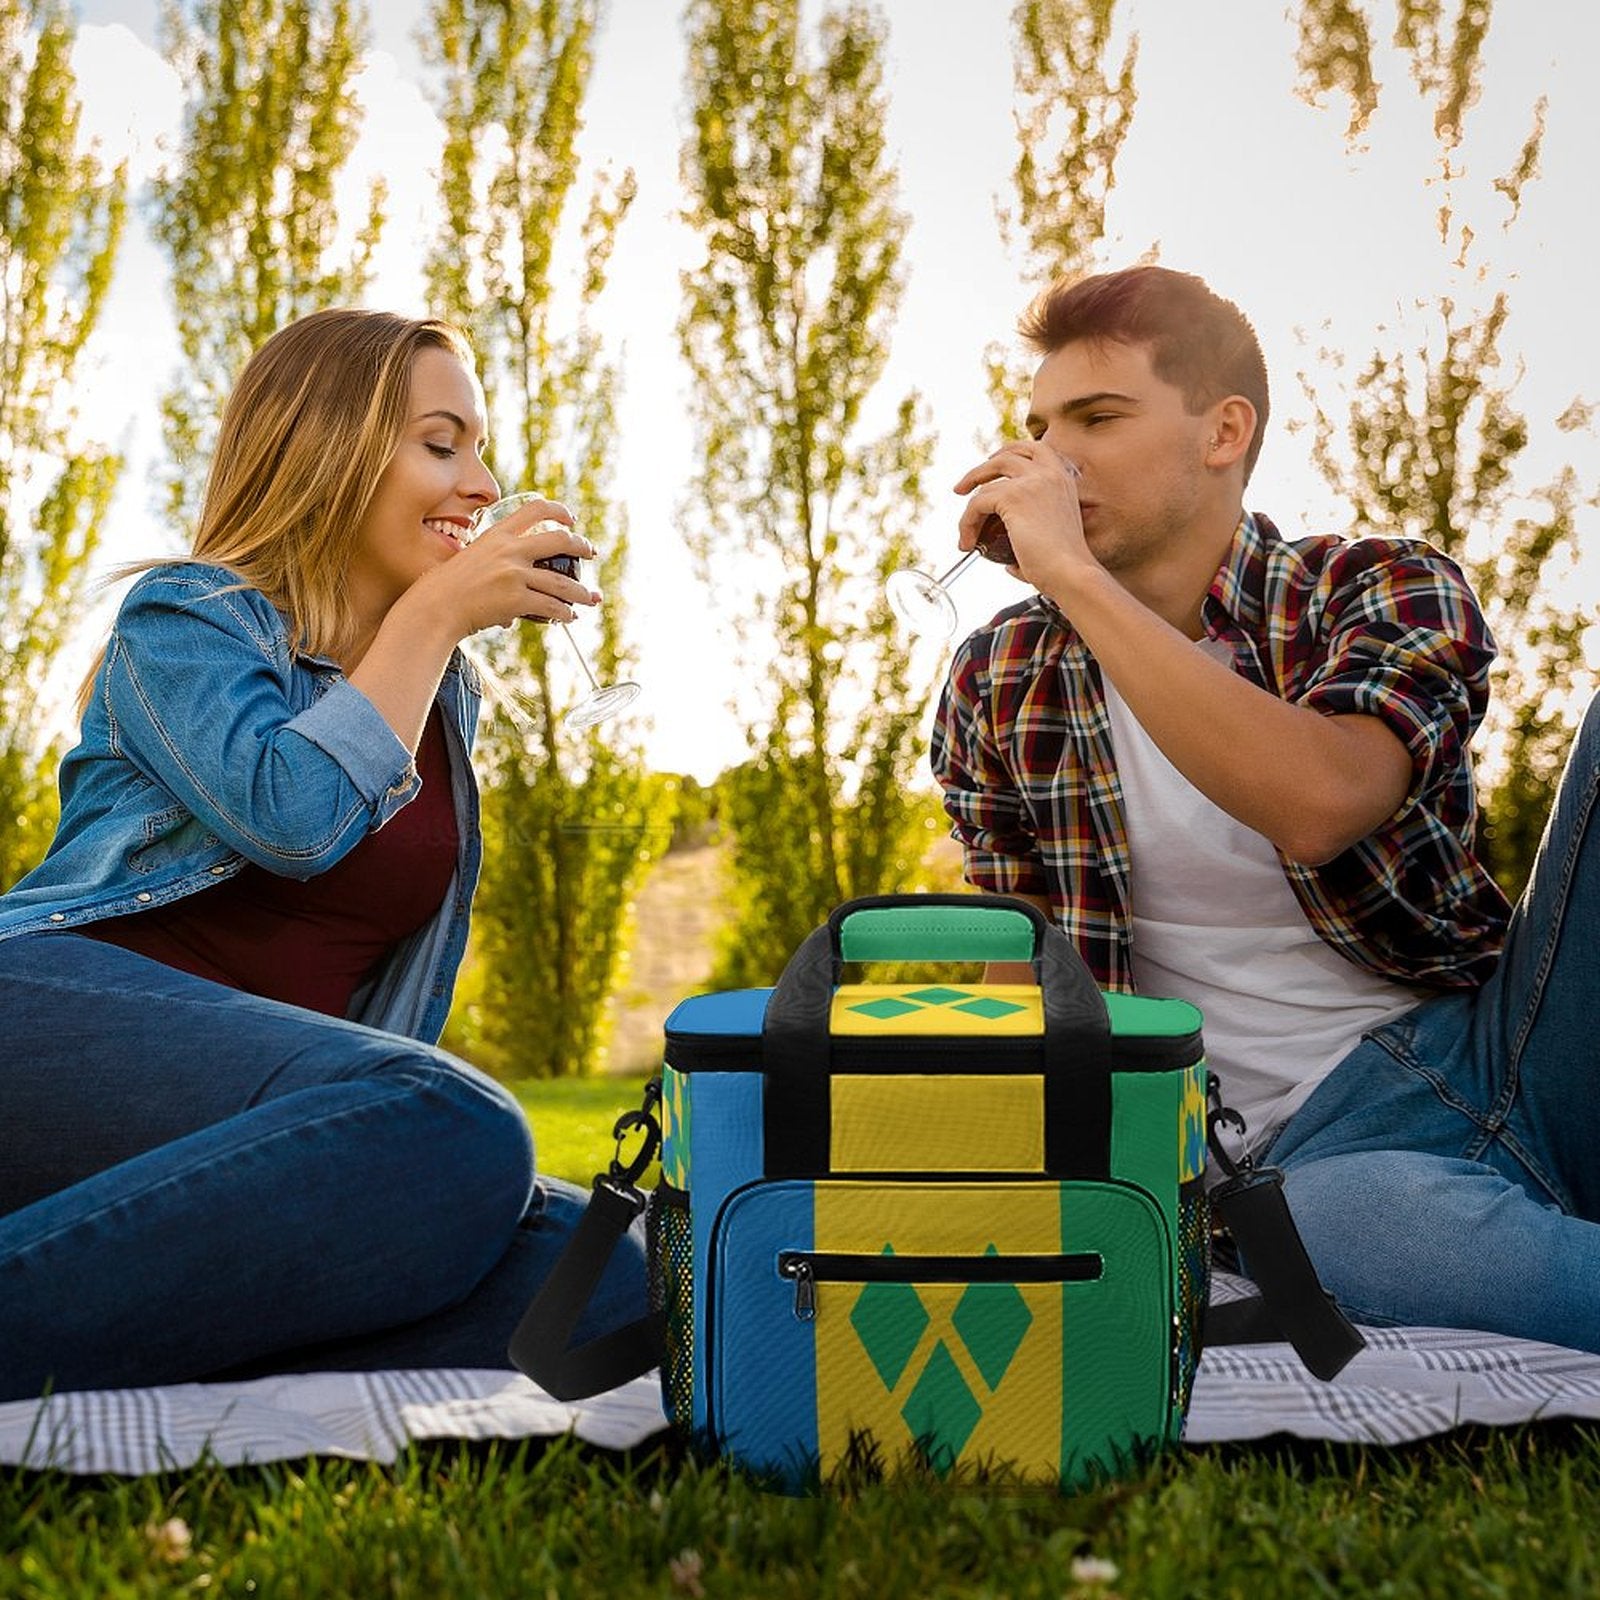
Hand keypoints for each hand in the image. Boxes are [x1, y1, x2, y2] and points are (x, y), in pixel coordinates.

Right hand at [422, 498, 601, 638]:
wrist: (434, 608)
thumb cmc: (444, 588)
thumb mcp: (468, 561)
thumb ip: (492, 566)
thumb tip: (508, 591)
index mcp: (497, 535)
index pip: (534, 510)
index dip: (558, 511)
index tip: (570, 519)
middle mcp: (509, 550)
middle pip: (560, 540)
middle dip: (581, 546)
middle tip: (591, 552)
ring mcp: (514, 574)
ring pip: (562, 582)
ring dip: (581, 592)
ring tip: (590, 598)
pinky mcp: (517, 599)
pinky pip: (551, 607)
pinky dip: (564, 614)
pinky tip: (569, 617)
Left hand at [952, 441, 1088, 591]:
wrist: (1071, 574)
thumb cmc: (1064, 568)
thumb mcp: (1052, 539)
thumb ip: (1033, 538)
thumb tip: (1011, 563)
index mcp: (1063, 479)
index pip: (1035, 449)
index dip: (1010, 452)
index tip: (992, 463)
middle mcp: (1050, 474)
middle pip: (1007, 456)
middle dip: (981, 468)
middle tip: (963, 486)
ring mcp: (1031, 482)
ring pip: (986, 482)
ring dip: (969, 506)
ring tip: (964, 530)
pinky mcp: (1012, 497)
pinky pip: (977, 503)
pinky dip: (966, 522)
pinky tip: (968, 542)